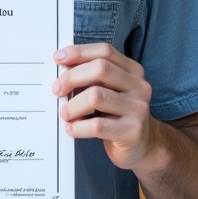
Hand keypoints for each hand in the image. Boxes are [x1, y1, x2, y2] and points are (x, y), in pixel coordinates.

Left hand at [52, 43, 153, 169]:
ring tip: (65, 113)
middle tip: (56, 90)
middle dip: (72, 77)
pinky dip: (78, 126)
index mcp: (132, 71)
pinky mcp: (132, 132)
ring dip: (73, 105)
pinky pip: (97, 125)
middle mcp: (139, 86)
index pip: (105, 51)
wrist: (141, 147)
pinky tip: (71, 128)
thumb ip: (91, 76)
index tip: (57, 58)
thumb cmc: (116, 115)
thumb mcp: (109, 90)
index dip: (79, 52)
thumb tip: (62, 65)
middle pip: (100, 69)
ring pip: (96, 96)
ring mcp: (138, 109)